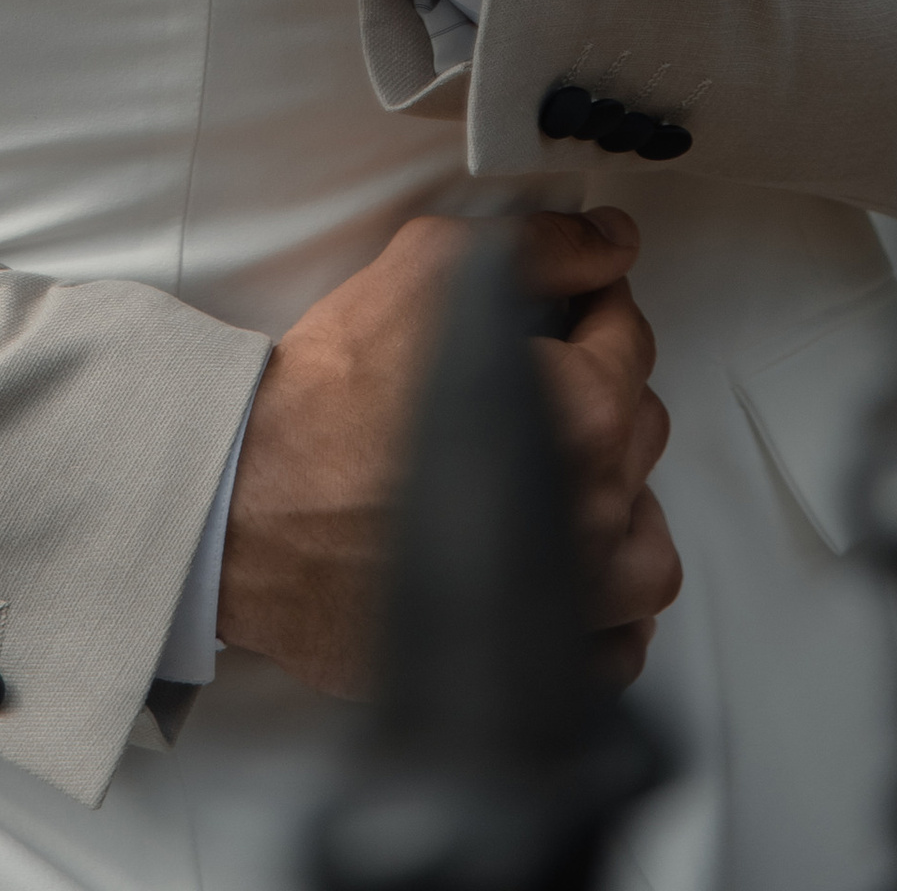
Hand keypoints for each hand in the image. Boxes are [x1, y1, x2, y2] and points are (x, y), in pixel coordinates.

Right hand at [218, 208, 677, 694]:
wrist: (251, 508)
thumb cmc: (329, 403)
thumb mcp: (430, 268)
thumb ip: (538, 247)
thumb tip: (606, 242)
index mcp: (583, 414)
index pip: (628, 336)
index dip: (594, 301)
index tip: (567, 302)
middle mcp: (591, 510)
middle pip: (639, 431)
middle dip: (601, 390)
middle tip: (539, 378)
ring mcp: (565, 595)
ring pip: (645, 543)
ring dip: (623, 504)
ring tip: (568, 478)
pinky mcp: (526, 654)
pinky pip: (614, 647)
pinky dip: (607, 613)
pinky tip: (562, 569)